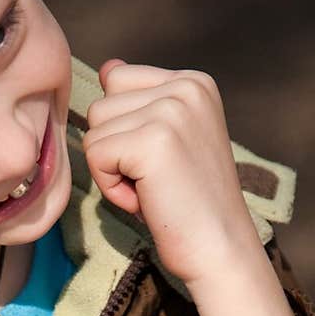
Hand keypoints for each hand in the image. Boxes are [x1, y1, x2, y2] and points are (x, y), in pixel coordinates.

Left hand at [82, 60, 258, 287]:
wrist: (220, 249)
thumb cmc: (188, 203)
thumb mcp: (166, 140)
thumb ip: (139, 102)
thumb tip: (107, 66)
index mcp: (194, 80)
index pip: (116, 79)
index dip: (124, 128)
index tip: (160, 159)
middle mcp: (186, 86)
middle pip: (101, 106)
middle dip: (115, 150)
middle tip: (157, 179)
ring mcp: (172, 110)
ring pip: (94, 130)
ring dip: (112, 170)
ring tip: (153, 188)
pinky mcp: (154, 140)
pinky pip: (95, 155)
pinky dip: (111, 187)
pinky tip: (147, 199)